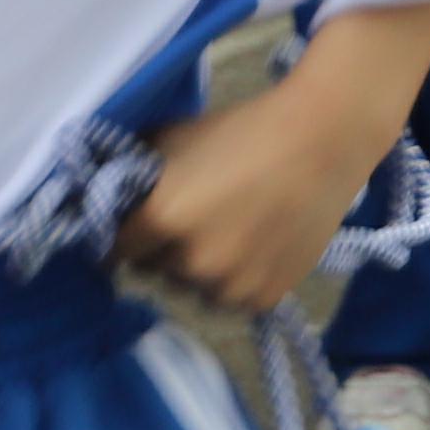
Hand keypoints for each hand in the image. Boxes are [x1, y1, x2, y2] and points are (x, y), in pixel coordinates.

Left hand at [121, 78, 401, 311]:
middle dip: (164, 249)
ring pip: (193, 288)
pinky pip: (232, 299)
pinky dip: (236, 280)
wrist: (322, 140)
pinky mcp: (265, 298)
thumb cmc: (243, 130)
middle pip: (155, 270)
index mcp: (161, 219)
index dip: (122, 236)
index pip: (114, 250)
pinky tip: (253, 245)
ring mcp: (231, 286)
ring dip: (200, 269)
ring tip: (227, 232)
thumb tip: (107, 188)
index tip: (134, 227)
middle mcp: (191, 262)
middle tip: (193, 218)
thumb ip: (135, 169)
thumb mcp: (175, 136)